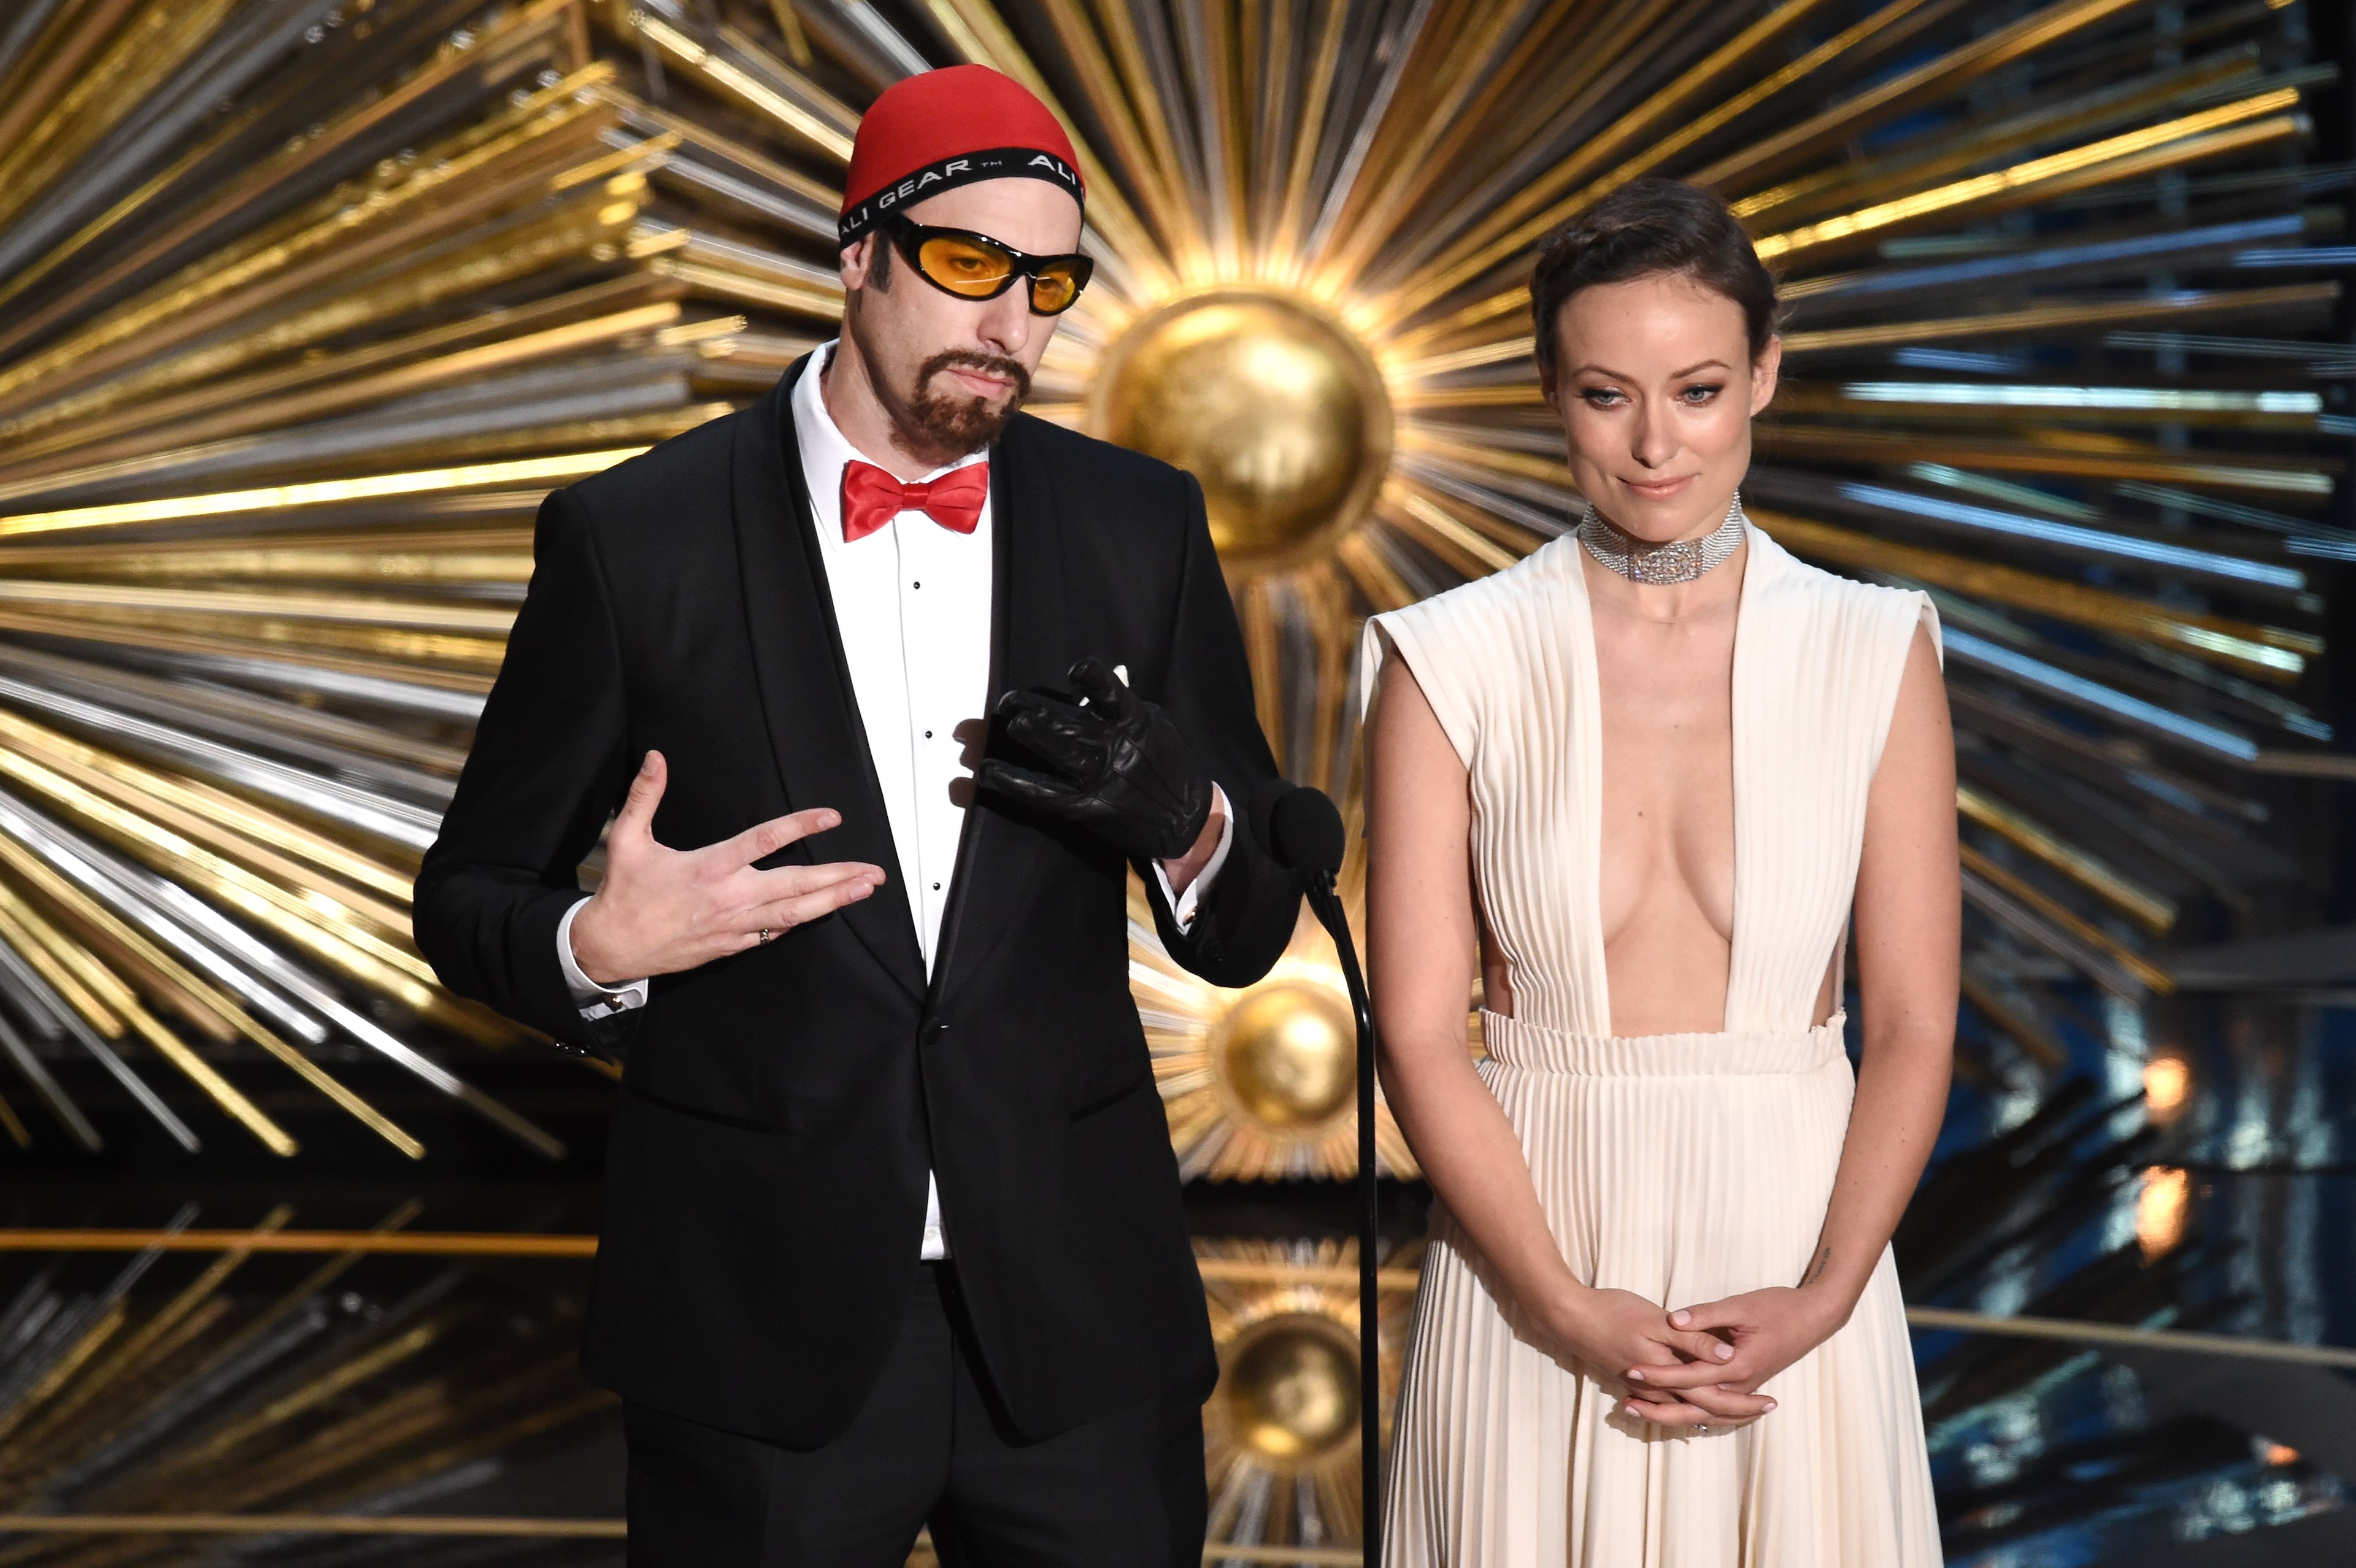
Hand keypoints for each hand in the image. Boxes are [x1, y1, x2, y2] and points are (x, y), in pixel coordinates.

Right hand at [569, 751, 885, 982]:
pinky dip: (799, 922)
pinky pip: (774, 933)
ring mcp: (735, 925)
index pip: (765, 841)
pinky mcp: (732, 945)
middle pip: (795, 885)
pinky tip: (822, 912)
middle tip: (872, 871)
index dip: (800, 826)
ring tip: (863, 890)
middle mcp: (730, 897)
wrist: (612, 948)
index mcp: (710, 868)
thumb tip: (656, 758)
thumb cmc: (624, 894)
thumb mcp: (628, 840)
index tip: (831, 817)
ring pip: (794, 914)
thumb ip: (645, 796)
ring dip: (833, 902)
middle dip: (838, 877)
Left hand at [977, 656, 1211, 861]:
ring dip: (1030, 736)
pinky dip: (1014, 782)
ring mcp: (1098, 780)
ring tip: (1008, 725)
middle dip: (1035, 710)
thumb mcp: (1157, 727)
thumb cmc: (1171, 765)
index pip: (1111, 693)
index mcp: (1135, 722)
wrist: (1187, 820)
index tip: (1075, 669)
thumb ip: (1126, 707)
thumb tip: (1097, 685)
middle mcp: (1114, 748)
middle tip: (1008, 701)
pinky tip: (990, 772)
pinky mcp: (1085, 808)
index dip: (1092, 678)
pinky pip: (1043, 793)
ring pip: (1057, 754)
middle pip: (1069, 724)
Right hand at [1542, 1287, 1772, 1432]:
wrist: (1568, 1317)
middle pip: (1704, 1409)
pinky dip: (1689, 1405)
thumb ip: (1692, 1339)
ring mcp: (1644, 1387)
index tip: (1771, 1403)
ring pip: (1686, 1408)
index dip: (1744, 1402)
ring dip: (1715, 1410)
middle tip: (1767, 1409)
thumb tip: (1726, 1356)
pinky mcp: (1633, 1380)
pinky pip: (1669, 1402)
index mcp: (1668, 1373)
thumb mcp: (1655, 1320)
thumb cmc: (1611, 1311)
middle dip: (1737, 1411)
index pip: (1714, 1398)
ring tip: (1742, 1409)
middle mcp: (1658, 1388)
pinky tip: (1699, 1402)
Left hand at [1621, 1286, 1843, 1429]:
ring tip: (1638, 1411)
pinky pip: (1716, 1409)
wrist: (1813, 1318)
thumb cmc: (1779, 1307)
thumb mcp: (1741, 1305)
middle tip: (1625, 1404)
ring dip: (1671, 1414)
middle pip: (1693, 1406)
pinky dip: (1693, 1412)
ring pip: (1703, 1414)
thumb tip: (1674, 1320)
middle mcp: (1740, 1385)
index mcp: (1737, 1366)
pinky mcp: (1746, 1386)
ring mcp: (1744, 1389)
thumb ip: (1706, 1315)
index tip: (1631, 1371)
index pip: (1688, 1376)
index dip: (1658, 1374)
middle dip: (1658, 1407)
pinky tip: (1672, 1410)